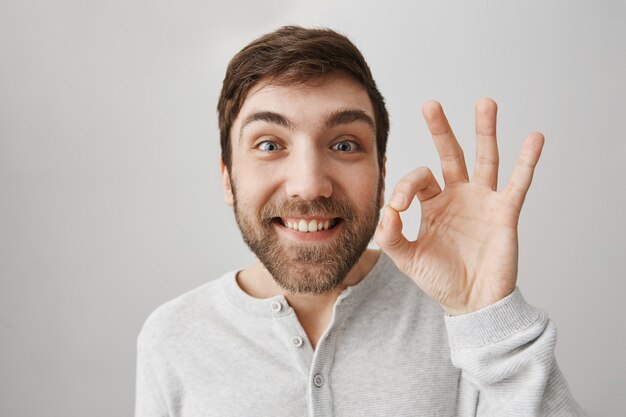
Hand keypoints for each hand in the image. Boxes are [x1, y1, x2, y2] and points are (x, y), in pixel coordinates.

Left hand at [374, 99, 543, 314]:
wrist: (472, 303)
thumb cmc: (440, 280)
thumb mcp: (407, 260)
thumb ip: (391, 237)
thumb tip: (385, 211)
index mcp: (433, 204)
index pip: (419, 178)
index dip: (404, 186)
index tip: (397, 205)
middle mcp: (458, 196)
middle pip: (450, 154)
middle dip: (441, 130)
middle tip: (430, 105)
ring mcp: (483, 201)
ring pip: (485, 158)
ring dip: (485, 131)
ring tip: (485, 103)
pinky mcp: (505, 212)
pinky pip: (518, 182)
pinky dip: (527, 161)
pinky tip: (534, 138)